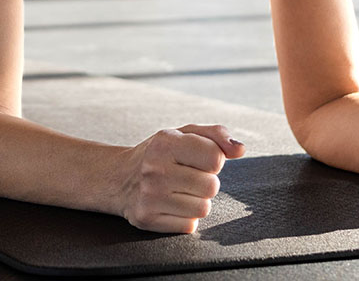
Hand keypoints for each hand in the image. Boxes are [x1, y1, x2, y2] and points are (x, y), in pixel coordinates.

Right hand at [118, 124, 245, 232]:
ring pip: (203, 208)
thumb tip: (240, 149)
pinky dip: (185, 217)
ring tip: (178, 190)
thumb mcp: (183, 135)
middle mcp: (155, 169)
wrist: (118, 178)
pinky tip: (170, 204)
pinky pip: (189, 225)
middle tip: (186, 176)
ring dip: (196, 201)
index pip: (215, 157)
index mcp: (165, 142)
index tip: (198, 159)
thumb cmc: (158, 154)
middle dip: (205, 182)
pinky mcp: (147, 219)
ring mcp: (149, 196)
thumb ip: (215, 136)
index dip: (213, 160)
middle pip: (211, 186)